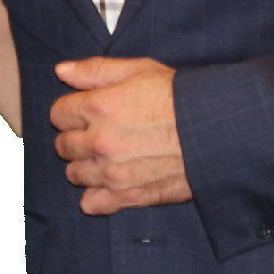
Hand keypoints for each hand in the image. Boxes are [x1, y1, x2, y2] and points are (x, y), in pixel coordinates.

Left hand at [51, 57, 189, 214]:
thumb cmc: (181, 97)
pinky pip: (93, 203)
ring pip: (74, 174)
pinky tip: (108, 184)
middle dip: (75, 138)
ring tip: (105, 157)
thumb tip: (62, 71)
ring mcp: (112, 173)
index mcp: (99, 108)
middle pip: (63, 146)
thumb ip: (96, 70)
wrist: (215, 131)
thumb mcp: (139, 70)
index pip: (58, 114)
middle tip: (96, 134)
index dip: (71, 111)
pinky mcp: (128, 195)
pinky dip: (95, 196)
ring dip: (84, 166)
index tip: (85, 111)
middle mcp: (100, 142)